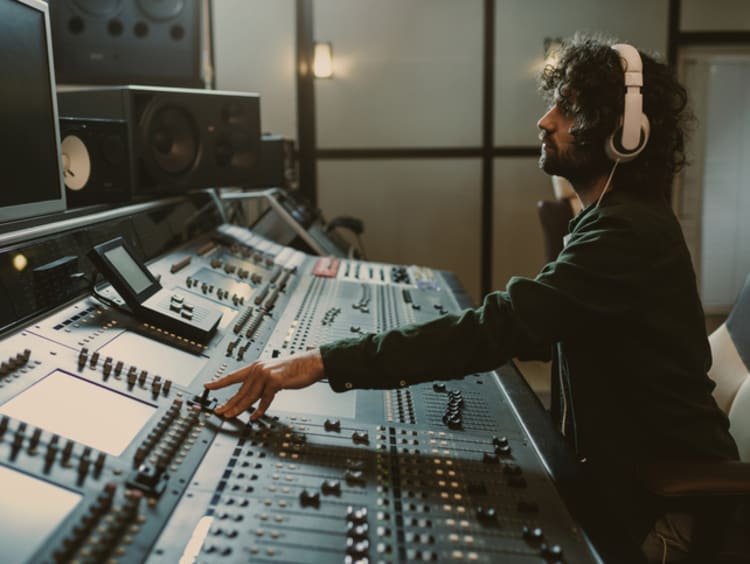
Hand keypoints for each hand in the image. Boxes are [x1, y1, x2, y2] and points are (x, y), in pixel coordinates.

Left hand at [204, 349, 325, 419]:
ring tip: (230, 415)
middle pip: (240, 390)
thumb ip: (263, 382)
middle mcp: (259, 369)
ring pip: (249, 396)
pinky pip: (264, 399)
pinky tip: (254, 416)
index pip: (234, 375)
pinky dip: (259, 409)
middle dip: (228, 402)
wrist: (311, 363)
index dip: (219, 381)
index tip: (207, 385)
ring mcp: (266, 374)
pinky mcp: (275, 381)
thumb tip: (254, 394)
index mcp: (257, 366)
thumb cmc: (295, 369)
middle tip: (219, 412)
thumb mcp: (274, 373)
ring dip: (239, 407)